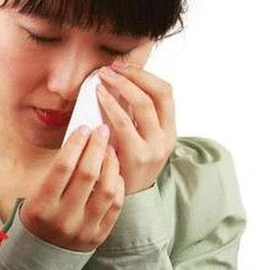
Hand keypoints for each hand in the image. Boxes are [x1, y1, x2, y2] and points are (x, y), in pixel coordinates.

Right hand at [20, 124, 124, 251]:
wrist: (41, 256)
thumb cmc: (38, 217)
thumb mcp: (35, 197)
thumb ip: (56, 175)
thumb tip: (80, 143)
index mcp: (42, 206)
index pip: (63, 167)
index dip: (75, 144)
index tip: (83, 128)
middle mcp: (64, 218)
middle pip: (87, 174)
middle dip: (96, 147)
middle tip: (102, 131)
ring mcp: (84, 229)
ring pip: (106, 190)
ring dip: (111, 165)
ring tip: (111, 150)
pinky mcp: (99, 236)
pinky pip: (116, 206)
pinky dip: (118, 185)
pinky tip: (115, 172)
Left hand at [96, 59, 177, 194]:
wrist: (129, 203)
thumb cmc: (125, 165)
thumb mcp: (137, 140)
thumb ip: (132, 116)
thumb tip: (116, 82)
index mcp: (168, 130)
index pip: (165, 92)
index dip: (144, 75)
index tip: (123, 65)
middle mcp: (166, 137)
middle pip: (157, 93)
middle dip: (133, 75)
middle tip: (111, 68)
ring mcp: (154, 147)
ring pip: (143, 105)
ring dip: (122, 85)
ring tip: (103, 77)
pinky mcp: (138, 156)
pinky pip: (124, 124)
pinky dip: (112, 105)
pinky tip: (100, 96)